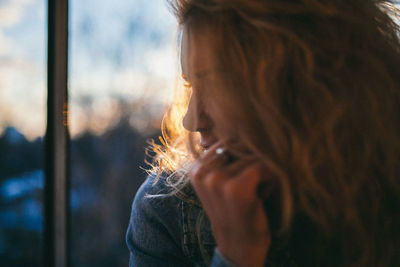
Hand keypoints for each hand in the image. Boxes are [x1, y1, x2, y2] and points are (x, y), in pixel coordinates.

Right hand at [189, 143, 271, 266]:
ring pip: (252, 155)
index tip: (246, 175)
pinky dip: (271, 178)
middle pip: (238, 145)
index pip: (225, 141)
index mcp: (196, 169)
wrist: (239, 246)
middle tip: (257, 181)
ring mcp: (217, 180)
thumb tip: (242, 126)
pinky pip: (262, 166)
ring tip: (260, 189)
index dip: (242, 153)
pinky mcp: (236, 188)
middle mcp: (202, 172)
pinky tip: (265, 193)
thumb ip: (224, 159)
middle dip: (253, 159)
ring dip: (263, 169)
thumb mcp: (221, 184)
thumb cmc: (235, 211)